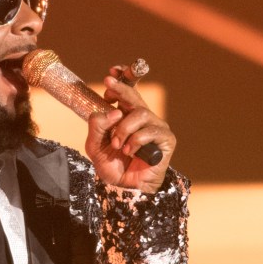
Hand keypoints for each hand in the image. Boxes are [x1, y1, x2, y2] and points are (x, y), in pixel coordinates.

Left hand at [85, 75, 175, 192]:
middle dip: (122, 88)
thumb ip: (97, 127)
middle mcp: (142, 119)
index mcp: (126, 116)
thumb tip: (113, 111)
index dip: (121, 81)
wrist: (125, 188)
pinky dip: (136, 141)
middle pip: (135, 96)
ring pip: (140, 113)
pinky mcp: (166, 139)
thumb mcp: (96, 146)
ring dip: (124, 129)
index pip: (126, 93)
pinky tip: (130, 151)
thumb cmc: (113, 166)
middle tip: (108, 84)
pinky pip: (150, 131)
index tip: (109, 75)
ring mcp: (156, 127)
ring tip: (118, 145)